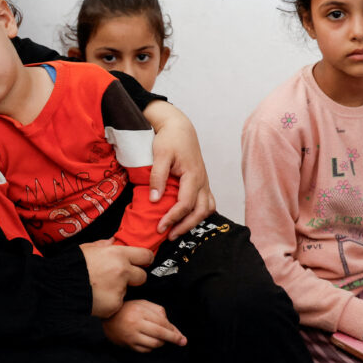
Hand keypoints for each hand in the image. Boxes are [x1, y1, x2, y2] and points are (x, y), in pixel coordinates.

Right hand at [79, 240, 152, 317]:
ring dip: (117, 290)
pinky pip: (117, 304)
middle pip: (142, 276)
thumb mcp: (86, 249)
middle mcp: (122, 272)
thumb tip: (113, 241)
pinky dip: (109, 303)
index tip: (142, 262)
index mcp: (117, 254)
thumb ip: (103, 245)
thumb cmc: (72, 266)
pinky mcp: (114, 305)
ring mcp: (119, 290)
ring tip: (99, 289)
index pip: (145, 255)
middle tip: (118, 278)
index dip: (145, 259)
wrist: (60, 288)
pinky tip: (96, 298)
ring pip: (127, 291)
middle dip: (133, 277)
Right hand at [102, 299, 186, 352]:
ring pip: (154, 344)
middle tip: (182, 341)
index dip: (174, 330)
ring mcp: (132, 336)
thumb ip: (158, 311)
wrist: (108, 319)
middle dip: (173, 339)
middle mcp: (135, 324)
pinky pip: (146, 350)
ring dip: (162, 342)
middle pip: (160, 334)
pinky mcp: (129, 345)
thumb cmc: (127, 309)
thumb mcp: (142, 303)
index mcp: (140, 311)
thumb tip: (170, 325)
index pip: (162, 322)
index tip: (181, 335)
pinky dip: (152, 347)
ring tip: (163, 339)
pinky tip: (152, 341)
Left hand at [143, 101, 215, 239]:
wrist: (180, 128)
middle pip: (200, 211)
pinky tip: (186, 218)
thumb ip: (157, 177)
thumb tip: (155, 200)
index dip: (173, 218)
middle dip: (185, 226)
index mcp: (193, 175)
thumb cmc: (170, 139)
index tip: (159, 227)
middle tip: (168, 235)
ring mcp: (204, 182)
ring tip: (177, 230)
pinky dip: (198, 213)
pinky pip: (207, 203)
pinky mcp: (202, 182)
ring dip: (194, 222)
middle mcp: (202, 181)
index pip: (185, 204)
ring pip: (207, 209)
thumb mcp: (160, 154)